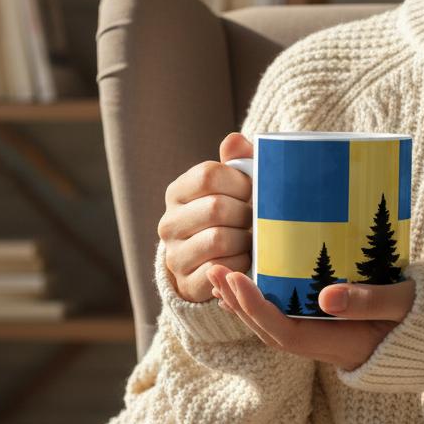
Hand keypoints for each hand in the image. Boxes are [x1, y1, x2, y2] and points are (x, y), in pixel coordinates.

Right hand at [158, 132, 254, 302]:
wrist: (209, 265)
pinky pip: (221, 269)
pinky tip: (244, 259)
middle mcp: (168, 223)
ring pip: (218, 240)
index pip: (209, 175)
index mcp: (177, 193)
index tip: (252, 191)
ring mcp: (175, 255)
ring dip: (244, 240)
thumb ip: (237, 162)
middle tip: (255, 219)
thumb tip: (234, 141)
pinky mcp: (186, 282)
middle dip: (245, 213)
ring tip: (250, 239)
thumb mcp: (231, 187)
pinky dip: (240, 263)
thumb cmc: (228, 217)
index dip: (239, 182)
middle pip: (216, 208)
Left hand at [207, 266, 416, 371]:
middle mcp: (327, 347)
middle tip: (213, 270)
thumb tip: (326, 296)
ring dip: (244, 304)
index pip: (284, 332)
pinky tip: (249, 282)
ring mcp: (327, 340)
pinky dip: (264, 302)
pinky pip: (287, 319)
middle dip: (238, 304)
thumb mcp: (408, 305)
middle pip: (269, 332)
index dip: (256, 309)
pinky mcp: (330, 329)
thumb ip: (371, 301)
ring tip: (218, 275)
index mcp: (341, 346)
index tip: (236, 279)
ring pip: (273, 327)